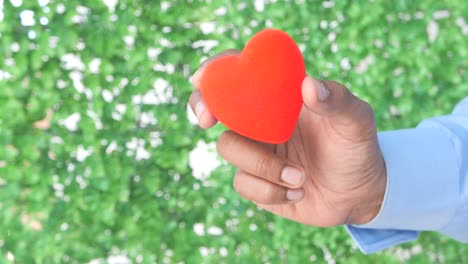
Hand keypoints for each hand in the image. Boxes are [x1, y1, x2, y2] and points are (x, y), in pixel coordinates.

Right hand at [188, 50, 386, 225]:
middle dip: (205, 109)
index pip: (241, 75)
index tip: (201, 80)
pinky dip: (271, 192)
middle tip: (207, 121)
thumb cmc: (357, 148)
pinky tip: (299, 192)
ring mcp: (257, 152)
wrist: (360, 193)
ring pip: (229, 148)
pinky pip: (243, 184)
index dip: (215, 74)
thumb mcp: (357, 120)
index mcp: (281, 99)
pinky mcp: (257, 182)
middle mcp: (262, 122)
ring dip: (263, 166)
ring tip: (300, 177)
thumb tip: (308, 85)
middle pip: (218, 107)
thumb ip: (337, 100)